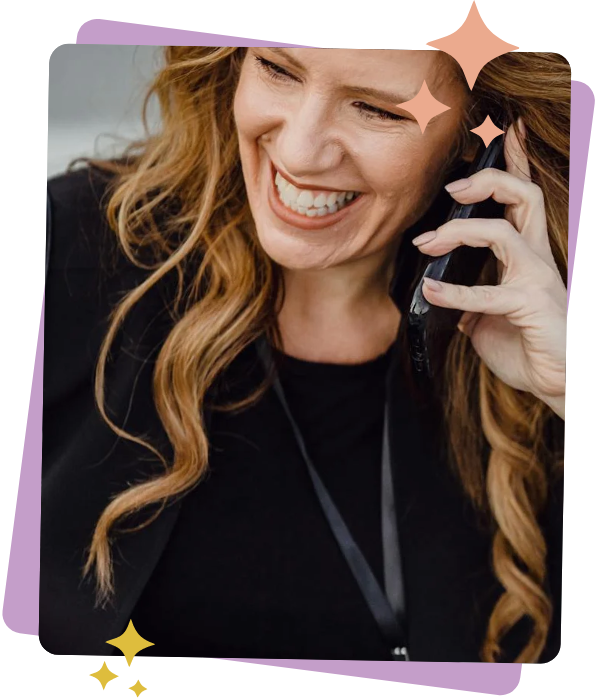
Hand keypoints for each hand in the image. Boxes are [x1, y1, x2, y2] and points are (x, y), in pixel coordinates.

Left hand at [412, 119, 565, 420]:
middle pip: (525, 197)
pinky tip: (430, 293)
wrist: (556, 384)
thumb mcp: (487, 318)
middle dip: (489, 180)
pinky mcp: (532, 307)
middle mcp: (538, 260)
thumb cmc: (526, 346)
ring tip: (426, 243)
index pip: (525, 200)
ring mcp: (538, 281)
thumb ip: (468, 298)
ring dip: (457, 232)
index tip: (507, 131)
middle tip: (451, 188)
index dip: (517, 164)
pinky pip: (490, 294)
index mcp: (529, 256)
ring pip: (503, 233)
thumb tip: (441, 291)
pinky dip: (455, 293)